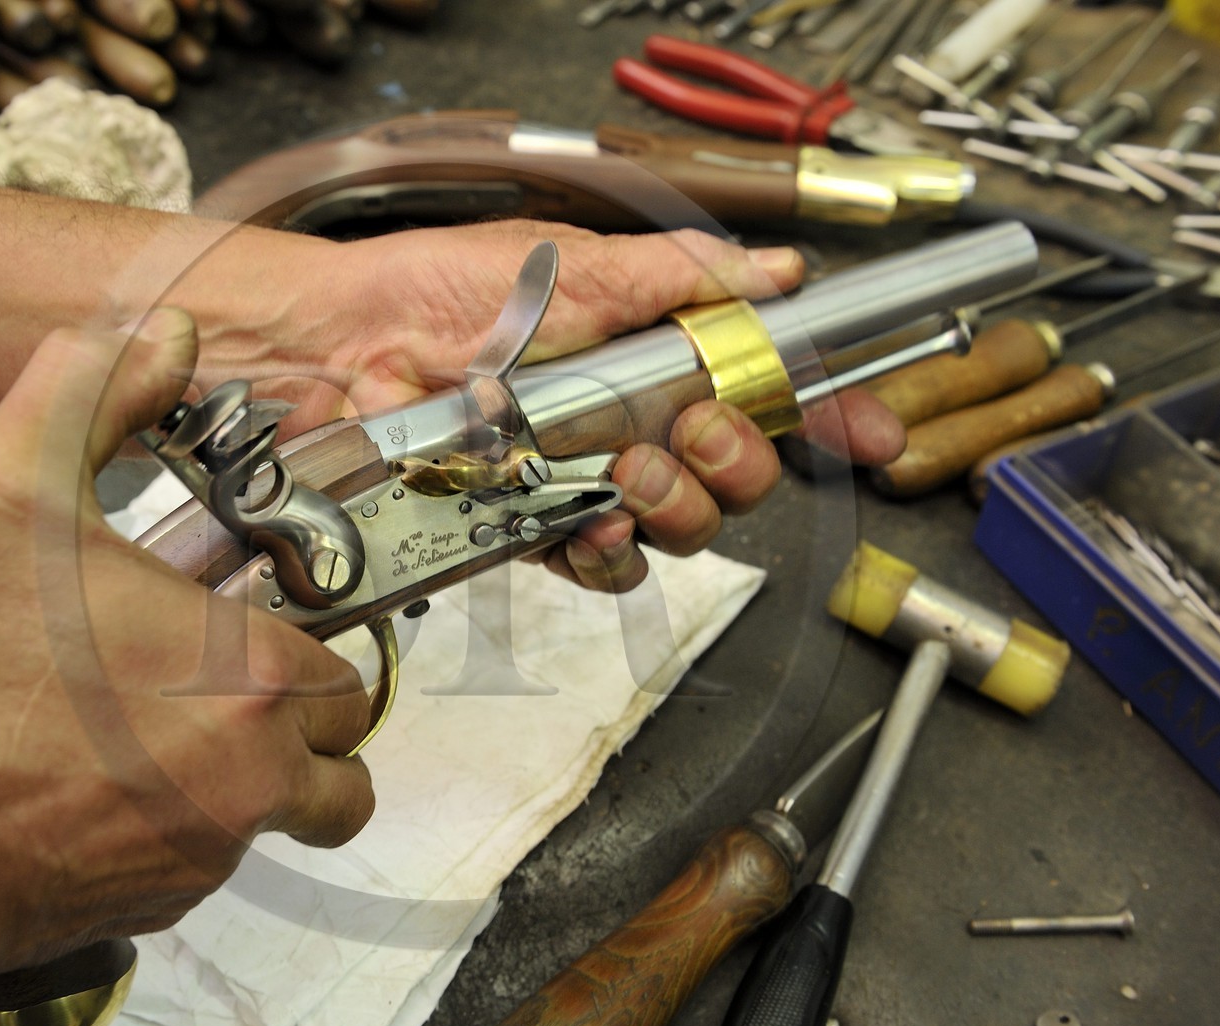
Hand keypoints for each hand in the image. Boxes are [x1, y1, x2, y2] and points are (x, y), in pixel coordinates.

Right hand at [0, 312, 374, 1025]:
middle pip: (336, 757)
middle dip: (292, 722)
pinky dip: (172, 828)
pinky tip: (86, 783)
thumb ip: (94, 392)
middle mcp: (253, 778)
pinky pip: (204, 866)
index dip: (298, 641)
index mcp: (249, 673)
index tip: (247, 627)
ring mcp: (205, 857)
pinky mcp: (152, 908)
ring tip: (145, 729)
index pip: (344, 670)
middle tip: (209, 680)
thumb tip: (165, 335)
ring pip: (279, 818)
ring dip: (242, 779)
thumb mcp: (3, 484)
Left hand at [177, 220, 904, 592]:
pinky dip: (616, 554)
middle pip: (741, 474)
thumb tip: (774, 273)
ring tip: (632, 471)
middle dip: (743, 460)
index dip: (829, 414)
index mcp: (652, 354)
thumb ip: (679, 276)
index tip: (875, 434)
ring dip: (681, 505)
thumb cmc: (441, 293)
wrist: (343, 349)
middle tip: (702, 427)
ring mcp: (586, 480)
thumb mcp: (574, 262)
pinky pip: (609, 568)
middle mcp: (631, 423)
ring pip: (686, 527)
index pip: (765, 390)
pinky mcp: (537, 528)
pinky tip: (596, 525)